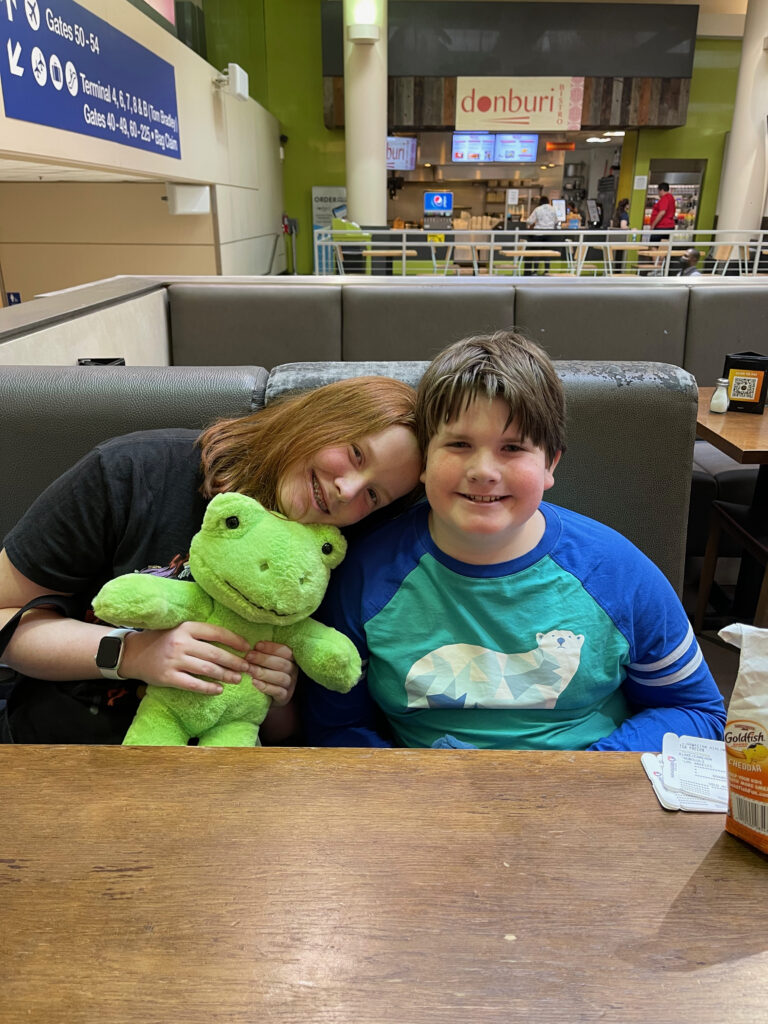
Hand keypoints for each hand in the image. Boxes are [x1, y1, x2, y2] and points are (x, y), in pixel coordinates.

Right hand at [119, 622, 251, 694]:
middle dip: (234, 662)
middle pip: (215, 653)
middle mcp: (181, 642)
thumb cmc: (161, 640)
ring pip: (207, 669)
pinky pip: (193, 684)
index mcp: (186, 627)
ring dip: (225, 675)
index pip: (217, 632)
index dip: (234, 640)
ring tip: (237, 679)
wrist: (133, 653)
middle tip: (247, 668)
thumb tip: (230, 643)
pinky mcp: (168, 677)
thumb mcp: (180, 630)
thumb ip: (200, 634)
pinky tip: (218, 689)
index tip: (247, 648)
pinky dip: (208, 688)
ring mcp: (174, 660)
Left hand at [246, 642, 297, 706]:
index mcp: (291, 659)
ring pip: (281, 678)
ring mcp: (291, 685)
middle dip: (263, 659)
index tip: (256, 645)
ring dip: (263, 673)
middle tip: (248, 657)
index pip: (285, 651)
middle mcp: (293, 671)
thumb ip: (264, 651)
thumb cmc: (266, 671)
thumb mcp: (267, 660)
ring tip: (249, 670)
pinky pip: (278, 691)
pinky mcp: (285, 697)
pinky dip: (265, 687)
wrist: (267, 695)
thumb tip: (250, 641)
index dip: (271, 647)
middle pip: (282, 664)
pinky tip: (254, 682)